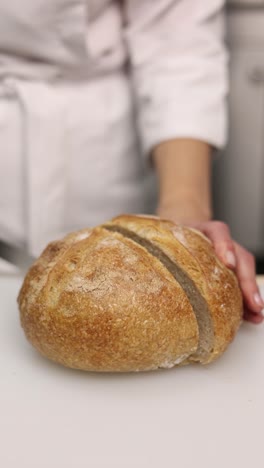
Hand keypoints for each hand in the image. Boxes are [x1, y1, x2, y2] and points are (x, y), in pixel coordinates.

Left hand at [157, 206, 263, 323]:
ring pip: (245, 268)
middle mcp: (220, 241)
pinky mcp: (229, 268)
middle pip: (239, 255)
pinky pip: (242, 281)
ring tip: (256, 311)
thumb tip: (148, 281)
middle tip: (252, 301)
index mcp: (202, 229)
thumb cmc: (170, 239)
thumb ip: (158, 250)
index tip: (227, 263)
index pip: (218, 231)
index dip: (224, 246)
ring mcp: (227, 253)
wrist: (179, 230)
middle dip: (246, 280)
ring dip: (251, 291)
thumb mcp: (162, 239)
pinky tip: (253, 314)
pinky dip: (248, 298)